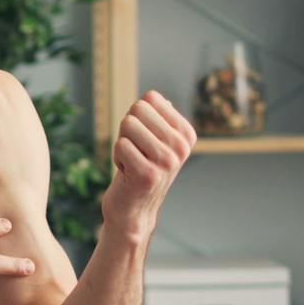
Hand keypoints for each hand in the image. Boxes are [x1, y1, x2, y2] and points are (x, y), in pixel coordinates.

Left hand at [101, 90, 195, 239]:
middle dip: (128, 130)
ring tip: (132, 161)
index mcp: (186, 134)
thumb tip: (155, 96)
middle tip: (135, 152)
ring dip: (122, 143)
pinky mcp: (148, 174)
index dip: (138, 118)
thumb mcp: (153, 139)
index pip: (151, 99)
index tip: (144, 141)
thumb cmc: (139, 166)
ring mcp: (167, 161)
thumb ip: (156, 115)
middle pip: (138, 109)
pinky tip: (127, 172)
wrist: (133, 208)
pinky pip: (120, 145)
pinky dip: (117, 157)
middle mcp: (181, 147)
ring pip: (128, 124)